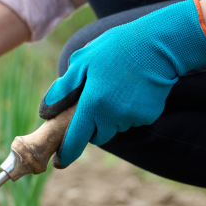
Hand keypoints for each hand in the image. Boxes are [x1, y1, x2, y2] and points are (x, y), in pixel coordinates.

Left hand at [39, 0, 205, 165]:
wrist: (160, 43)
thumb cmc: (116, 48)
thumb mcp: (82, 61)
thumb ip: (62, 89)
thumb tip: (45, 113)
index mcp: (93, 104)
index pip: (75, 139)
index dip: (66, 152)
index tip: (59, 162)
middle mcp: (113, 117)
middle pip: (96, 135)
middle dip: (92, 125)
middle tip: (94, 101)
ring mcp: (133, 118)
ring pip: (114, 127)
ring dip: (110, 117)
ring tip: (116, 87)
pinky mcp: (149, 116)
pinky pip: (131, 120)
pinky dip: (128, 111)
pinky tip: (132, 89)